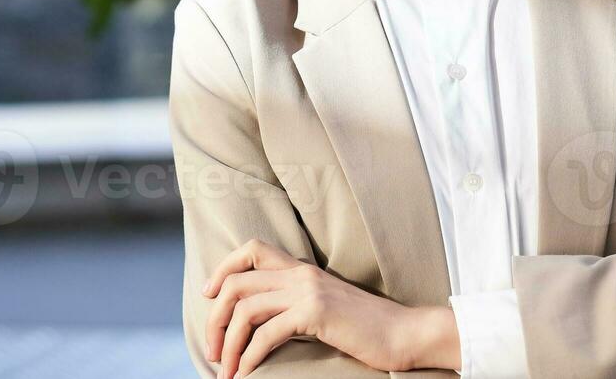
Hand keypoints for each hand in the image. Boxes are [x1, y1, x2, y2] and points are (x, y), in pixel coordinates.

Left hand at [200, 238, 458, 377]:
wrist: (405, 334)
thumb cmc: (367, 329)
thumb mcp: (326, 307)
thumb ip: (296, 304)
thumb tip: (260, 322)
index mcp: (303, 269)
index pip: (251, 249)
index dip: (223, 269)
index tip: (210, 297)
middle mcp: (302, 274)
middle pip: (237, 283)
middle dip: (215, 318)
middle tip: (214, 350)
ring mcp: (308, 291)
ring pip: (245, 309)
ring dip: (228, 343)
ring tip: (226, 368)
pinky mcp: (315, 313)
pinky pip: (266, 333)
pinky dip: (249, 355)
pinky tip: (247, 371)